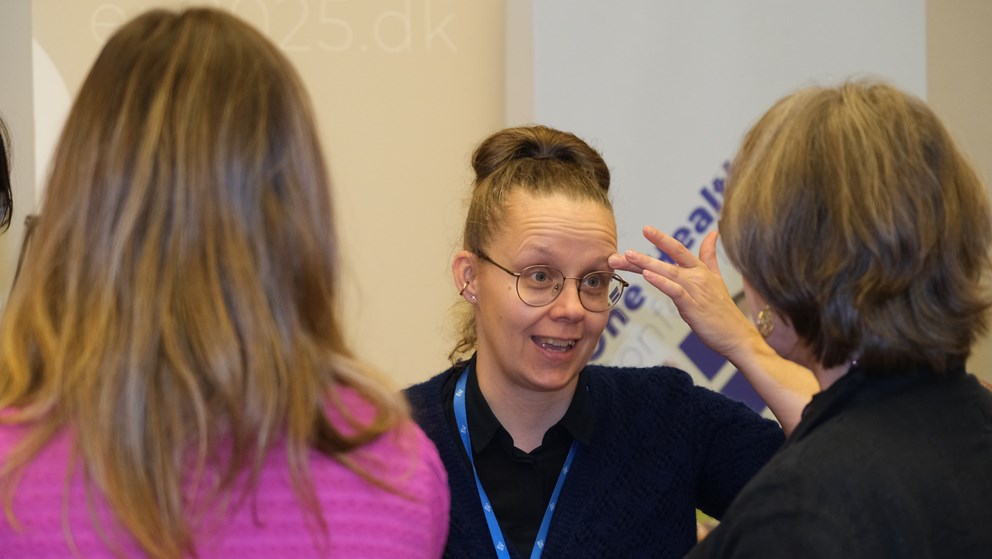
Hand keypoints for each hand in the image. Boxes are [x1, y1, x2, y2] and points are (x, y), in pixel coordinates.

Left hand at [609, 226, 760, 360]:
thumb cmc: (723, 311)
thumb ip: (710, 256)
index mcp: (700, 270)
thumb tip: (712, 232)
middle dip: (642, 257)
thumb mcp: (716, 278)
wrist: (737, 336)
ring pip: (668, 272)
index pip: (678, 249)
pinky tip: (647, 276)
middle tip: (620, 252)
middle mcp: (697, 276)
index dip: (661, 238)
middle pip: (668, 260)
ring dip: (646, 264)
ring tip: (627, 257)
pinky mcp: (693, 306)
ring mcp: (696, 290)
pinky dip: (661, 282)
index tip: (645, 229)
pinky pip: (675, 291)